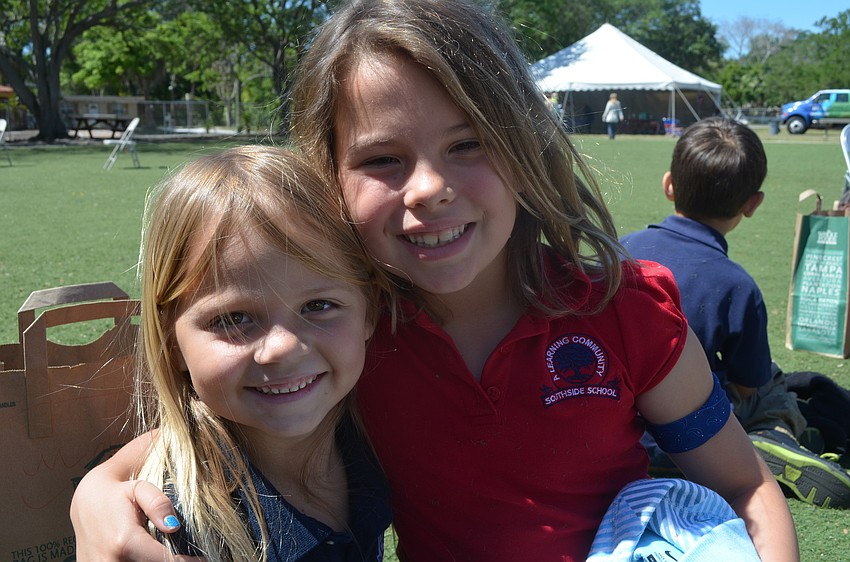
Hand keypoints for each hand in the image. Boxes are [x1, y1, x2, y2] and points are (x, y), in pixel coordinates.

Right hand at [70, 433, 203, 560]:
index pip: (164, 561)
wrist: (83, 503)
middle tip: (184, 554)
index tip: (202, 558)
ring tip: (166, 551)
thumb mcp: (137, 488)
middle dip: (170, 561)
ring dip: (153, 561)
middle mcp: (111, 561)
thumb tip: (174, 526)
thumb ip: (158, 503)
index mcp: (124, 542)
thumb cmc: (114, 493)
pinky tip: (146, 554)